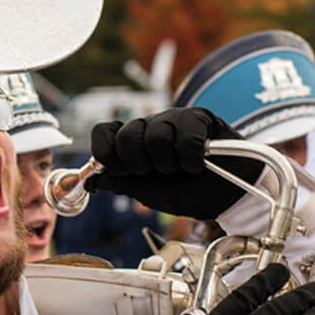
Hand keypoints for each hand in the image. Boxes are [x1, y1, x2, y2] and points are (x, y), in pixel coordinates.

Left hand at [85, 108, 263, 219]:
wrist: (225, 196)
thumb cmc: (187, 191)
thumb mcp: (147, 192)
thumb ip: (119, 183)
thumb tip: (89, 181)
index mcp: (133, 141)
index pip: (103, 132)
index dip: (106, 153)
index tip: (121, 172)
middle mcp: (150, 125)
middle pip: (126, 135)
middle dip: (140, 164)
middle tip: (159, 173)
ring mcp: (174, 119)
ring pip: (155, 135)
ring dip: (169, 164)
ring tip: (181, 170)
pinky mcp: (200, 118)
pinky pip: (186, 138)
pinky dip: (192, 160)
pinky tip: (198, 165)